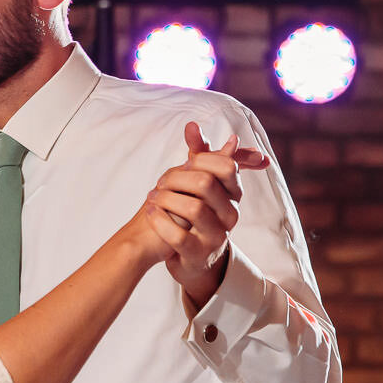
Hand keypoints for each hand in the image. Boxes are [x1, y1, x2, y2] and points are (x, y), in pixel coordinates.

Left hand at [144, 122, 267, 310]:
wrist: (190, 257)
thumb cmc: (194, 212)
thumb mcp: (198, 182)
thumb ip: (198, 154)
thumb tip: (191, 125)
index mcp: (233, 195)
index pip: (226, 165)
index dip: (199, 160)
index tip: (183, 163)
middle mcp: (230, 216)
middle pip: (206, 183)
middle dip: (176, 179)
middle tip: (160, 182)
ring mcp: (216, 237)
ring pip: (193, 208)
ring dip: (165, 199)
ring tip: (152, 198)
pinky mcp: (198, 254)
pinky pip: (178, 236)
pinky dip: (159, 221)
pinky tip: (149, 213)